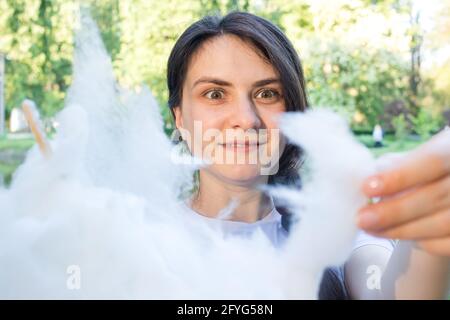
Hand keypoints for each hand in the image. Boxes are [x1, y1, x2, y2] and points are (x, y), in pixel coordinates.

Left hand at [357, 129, 449, 255]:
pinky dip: (420, 240)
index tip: (367, 188)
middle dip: (392, 211)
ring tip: (371, 228)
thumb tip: (368, 177)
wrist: (448, 186)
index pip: (432, 160)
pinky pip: (446, 243)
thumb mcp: (417, 155)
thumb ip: (396, 163)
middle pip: (433, 196)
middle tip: (362, 219)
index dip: (400, 176)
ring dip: (399, 230)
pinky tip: (396, 233)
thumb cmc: (428, 169)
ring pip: (440, 224)